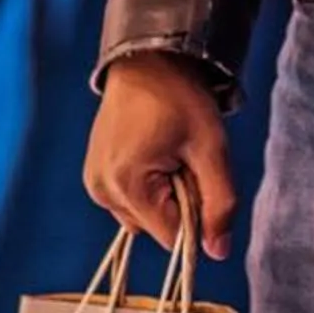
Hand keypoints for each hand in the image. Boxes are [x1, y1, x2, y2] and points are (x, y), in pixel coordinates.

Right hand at [84, 54, 239, 261]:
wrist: (147, 59)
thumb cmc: (180, 98)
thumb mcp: (211, 148)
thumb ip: (220, 203)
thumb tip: (218, 253)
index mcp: (125, 185)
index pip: (171, 236)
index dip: (194, 212)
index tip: (196, 173)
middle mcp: (101, 190)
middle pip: (155, 228)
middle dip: (176, 202)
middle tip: (182, 157)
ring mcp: (93, 182)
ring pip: (142, 216)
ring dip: (161, 195)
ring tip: (166, 151)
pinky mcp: (93, 174)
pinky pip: (128, 199)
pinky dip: (145, 186)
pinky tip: (152, 151)